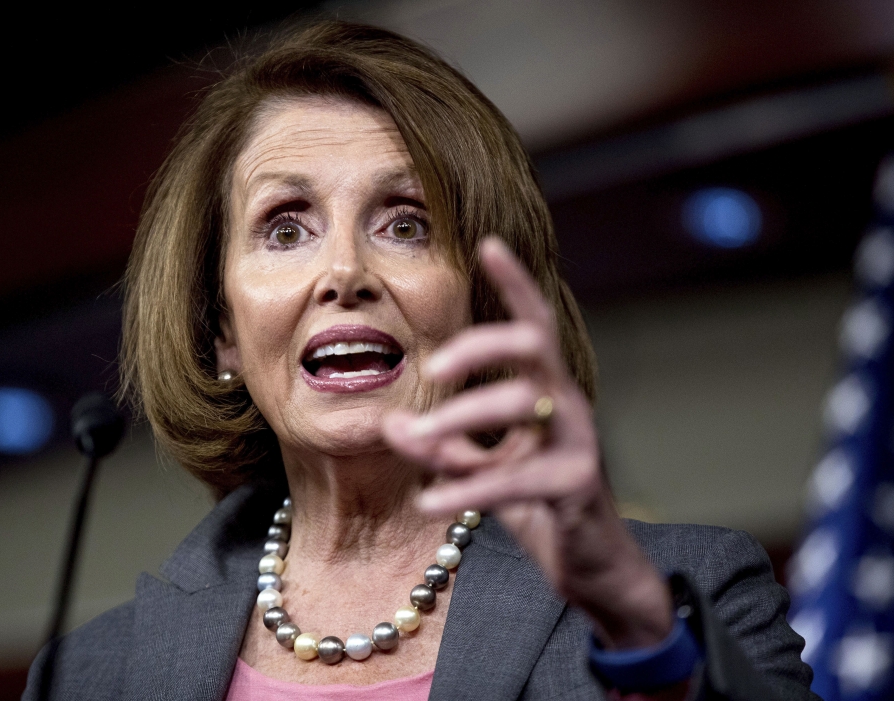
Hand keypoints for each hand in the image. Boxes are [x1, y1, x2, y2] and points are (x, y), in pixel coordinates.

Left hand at [383, 238, 673, 648]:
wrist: (590, 567)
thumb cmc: (536, 503)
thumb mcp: (480, 469)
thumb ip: (441, 444)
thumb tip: (389, 422)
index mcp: (545, 391)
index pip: (533, 325)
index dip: (515, 283)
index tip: (488, 243)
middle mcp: (566, 405)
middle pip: (532, 345)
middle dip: (481, 344)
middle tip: (433, 365)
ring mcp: (577, 442)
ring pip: (521, 405)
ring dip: (459, 418)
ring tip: (414, 438)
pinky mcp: (575, 485)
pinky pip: (514, 478)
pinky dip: (466, 487)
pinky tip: (428, 500)